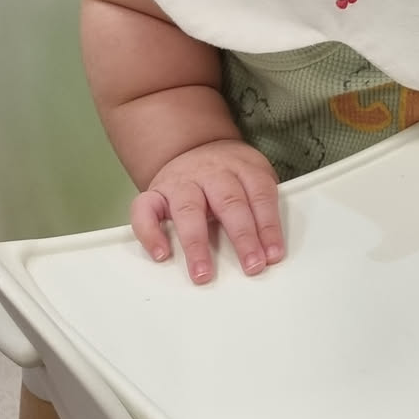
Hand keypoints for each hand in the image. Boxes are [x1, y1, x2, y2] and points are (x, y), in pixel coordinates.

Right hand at [130, 138, 283, 284]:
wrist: (192, 146)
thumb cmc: (228, 173)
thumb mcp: (253, 175)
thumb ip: (262, 205)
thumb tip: (271, 249)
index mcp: (242, 167)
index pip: (260, 195)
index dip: (269, 226)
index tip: (273, 255)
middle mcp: (212, 173)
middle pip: (230, 202)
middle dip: (243, 237)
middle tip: (251, 265)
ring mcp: (182, 182)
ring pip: (189, 210)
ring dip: (197, 244)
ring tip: (203, 273)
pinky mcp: (155, 193)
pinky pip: (145, 210)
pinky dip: (150, 233)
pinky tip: (161, 254)